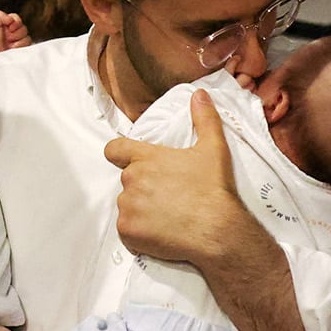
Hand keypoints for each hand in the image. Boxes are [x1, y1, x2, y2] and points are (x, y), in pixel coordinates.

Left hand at [0, 11, 31, 55]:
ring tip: (8, 45)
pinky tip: (12, 49)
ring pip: (27, 37)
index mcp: (5, 26)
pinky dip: (20, 46)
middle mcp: (12, 34)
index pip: (17, 19)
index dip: (16, 22)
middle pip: (23, 28)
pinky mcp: (19, 51)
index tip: (9, 27)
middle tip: (7, 38)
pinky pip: (28, 45)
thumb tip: (12, 19)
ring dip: (18, 40)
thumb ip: (2, 15)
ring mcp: (16, 43)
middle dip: (16, 32)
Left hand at [104, 89, 242, 267]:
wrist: (216, 230)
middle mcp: (132, 179)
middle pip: (128, 182)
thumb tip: (199, 95)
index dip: (119, 154)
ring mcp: (127, 205)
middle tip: (167, 198)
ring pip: (127, 207)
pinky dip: (139, 235)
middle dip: (143, 189)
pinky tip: (160, 234)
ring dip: (140, 212)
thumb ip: (204, 119)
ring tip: (167, 217)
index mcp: (147, 158)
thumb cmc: (213, 190)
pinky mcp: (128, 230)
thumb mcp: (213, 149)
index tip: (129, 162)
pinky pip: (127, 232)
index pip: (114, 149)